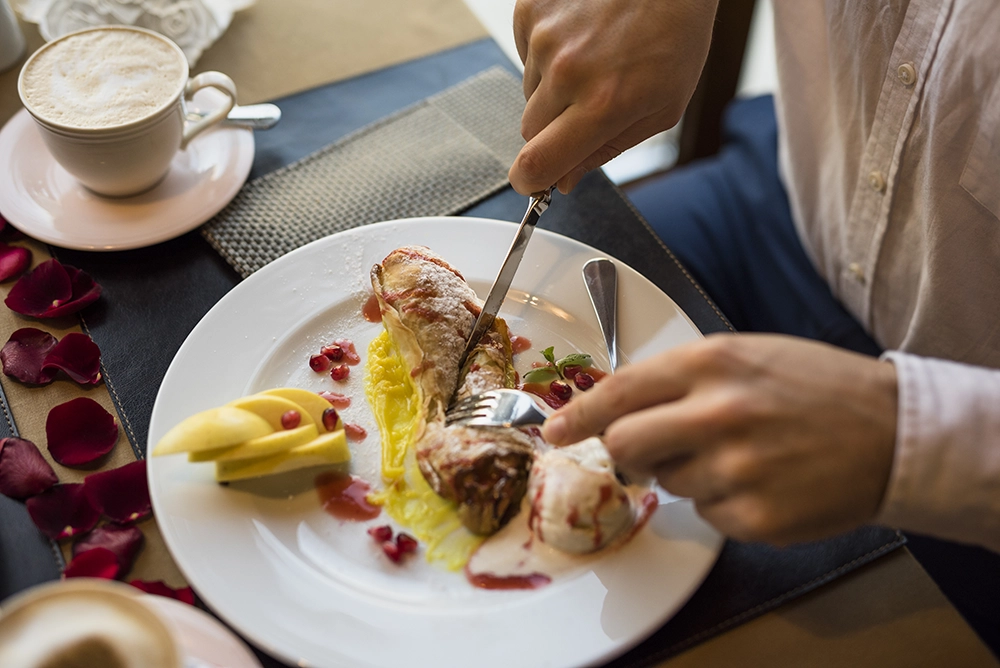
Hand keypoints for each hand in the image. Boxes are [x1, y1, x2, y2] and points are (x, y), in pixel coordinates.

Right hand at [509, 0, 718, 193]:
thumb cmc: (675, 35)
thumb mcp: (660, 109)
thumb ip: (606, 150)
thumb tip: (565, 179)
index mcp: (603, 104)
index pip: (537, 163)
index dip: (529, 180)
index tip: (531, 182)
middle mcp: (568, 72)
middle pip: (530, 131)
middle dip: (553, 129)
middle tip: (588, 104)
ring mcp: (545, 38)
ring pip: (528, 92)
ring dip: (554, 86)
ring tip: (594, 59)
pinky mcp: (532, 11)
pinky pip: (526, 53)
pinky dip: (547, 52)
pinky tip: (581, 36)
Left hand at [542, 334, 898, 544]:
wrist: (893, 431)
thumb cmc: (815, 387)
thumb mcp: (744, 355)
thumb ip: (679, 377)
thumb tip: (617, 406)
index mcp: (711, 363)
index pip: (618, 391)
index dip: (577, 414)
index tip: (552, 430)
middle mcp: (717, 414)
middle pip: (623, 443)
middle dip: (625, 450)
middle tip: (644, 450)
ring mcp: (735, 469)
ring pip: (665, 482)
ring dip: (686, 473)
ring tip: (738, 454)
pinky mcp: (754, 516)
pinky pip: (705, 514)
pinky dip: (721, 502)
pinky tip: (760, 481)